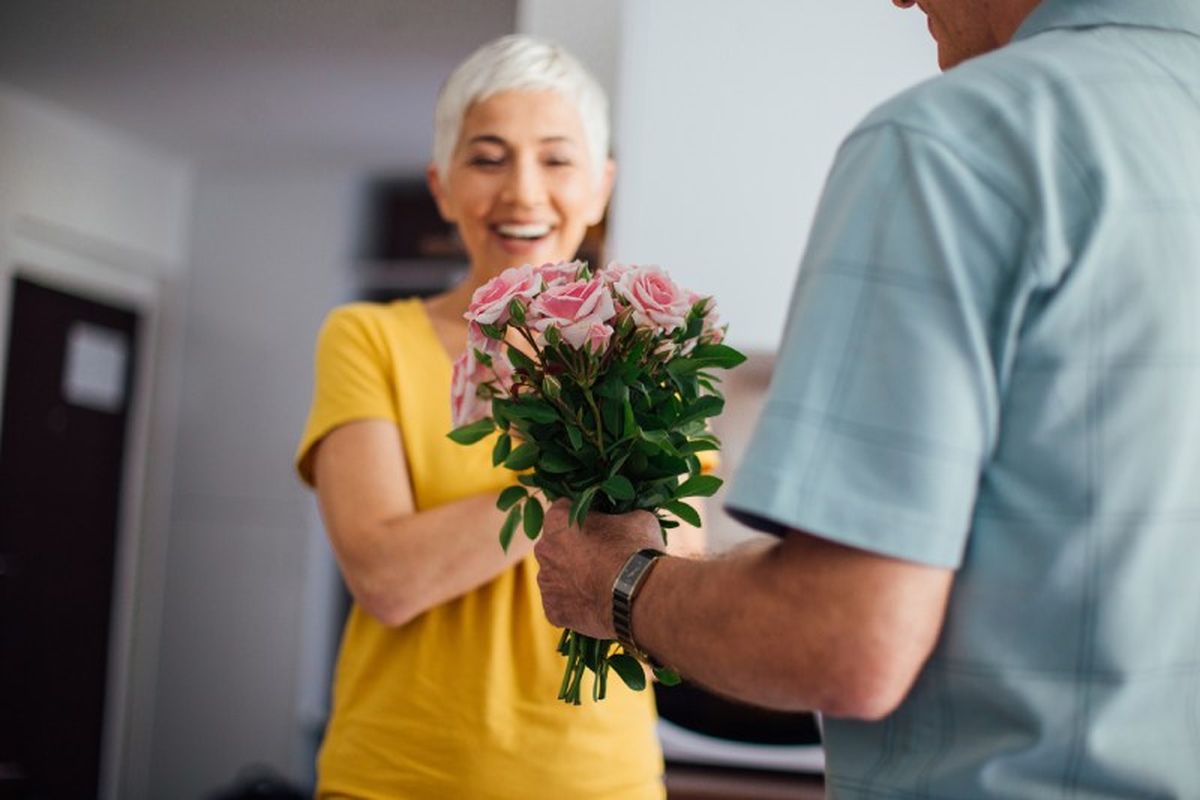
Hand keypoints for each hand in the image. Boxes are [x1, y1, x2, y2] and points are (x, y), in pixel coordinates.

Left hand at [534, 501, 662, 638]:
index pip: (564, 510)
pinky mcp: (553, 611)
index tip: (600, 525)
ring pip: (557, 577)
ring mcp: (546, 583)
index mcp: (557, 521)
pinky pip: (562, 605)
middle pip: (557, 546)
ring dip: (574, 578)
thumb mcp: (637, 518)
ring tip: (603, 584)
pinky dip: (576, 605)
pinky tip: (597, 604)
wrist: (638, 595)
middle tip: (603, 557)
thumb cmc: (636, 550)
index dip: (584, 517)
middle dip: (575, 549)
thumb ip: (622, 516)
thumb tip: (628, 520)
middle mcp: (544, 550)